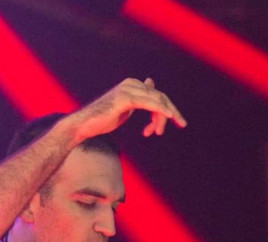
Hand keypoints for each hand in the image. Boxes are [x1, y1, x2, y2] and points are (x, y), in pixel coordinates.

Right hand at [66, 77, 185, 143]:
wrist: (84, 125)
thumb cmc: (102, 119)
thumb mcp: (125, 108)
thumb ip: (138, 99)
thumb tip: (150, 84)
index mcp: (132, 85)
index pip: (157, 95)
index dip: (167, 109)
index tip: (178, 121)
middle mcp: (131, 84)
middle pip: (160, 97)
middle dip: (172, 112)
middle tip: (182, 124)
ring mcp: (128, 90)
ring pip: (156, 101)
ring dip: (162, 118)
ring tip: (157, 132)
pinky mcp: (125, 99)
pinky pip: (148, 103)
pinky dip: (159, 110)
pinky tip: (168, 116)